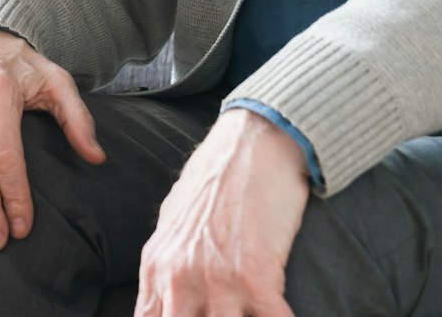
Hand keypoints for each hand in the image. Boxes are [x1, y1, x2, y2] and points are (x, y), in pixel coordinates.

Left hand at [135, 109, 310, 316]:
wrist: (255, 142)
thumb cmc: (217, 177)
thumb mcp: (173, 220)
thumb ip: (165, 263)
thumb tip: (162, 295)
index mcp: (157, 265)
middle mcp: (179, 278)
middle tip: (226, 314)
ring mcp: (216, 280)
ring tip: (252, 312)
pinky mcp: (256, 277)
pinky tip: (284, 314)